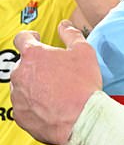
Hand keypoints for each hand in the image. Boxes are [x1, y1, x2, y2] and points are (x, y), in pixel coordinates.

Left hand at [11, 21, 101, 144]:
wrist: (81, 118)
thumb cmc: (83, 85)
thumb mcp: (84, 52)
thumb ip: (71, 34)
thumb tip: (65, 25)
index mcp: (33, 55)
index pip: (22, 38)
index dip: (30, 37)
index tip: (36, 39)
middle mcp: (20, 74)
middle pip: (24, 65)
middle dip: (38, 67)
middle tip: (56, 73)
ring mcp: (18, 95)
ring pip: (23, 86)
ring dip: (35, 86)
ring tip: (56, 93)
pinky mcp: (20, 115)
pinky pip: (24, 106)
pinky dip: (35, 105)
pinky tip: (52, 107)